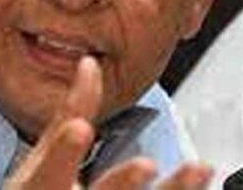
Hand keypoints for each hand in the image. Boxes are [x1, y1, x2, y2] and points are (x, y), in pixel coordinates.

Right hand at [2, 56, 212, 189]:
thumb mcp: (44, 156)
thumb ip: (70, 112)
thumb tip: (90, 64)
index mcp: (44, 187)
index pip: (50, 169)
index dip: (64, 150)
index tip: (79, 128)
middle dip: (122, 181)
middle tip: (146, 164)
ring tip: (198, 168)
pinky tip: (198, 186)